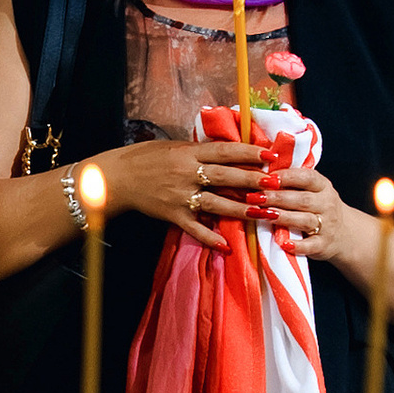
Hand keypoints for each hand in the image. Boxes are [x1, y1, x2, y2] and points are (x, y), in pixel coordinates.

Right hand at [109, 134, 269, 245]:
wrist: (116, 178)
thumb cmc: (146, 158)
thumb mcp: (173, 146)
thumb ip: (200, 150)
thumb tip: (229, 150)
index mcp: (188, 153)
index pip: (224, 151)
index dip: (248, 153)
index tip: (270, 156)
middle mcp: (186, 173)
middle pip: (226, 176)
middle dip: (253, 181)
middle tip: (277, 185)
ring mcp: (180, 196)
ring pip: (216, 203)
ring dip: (242, 209)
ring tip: (264, 213)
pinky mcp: (172, 215)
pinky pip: (194, 228)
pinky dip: (210, 238)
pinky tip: (226, 246)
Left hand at [255, 161, 355, 268]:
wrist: (344, 233)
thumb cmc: (317, 207)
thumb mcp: (311, 191)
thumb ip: (292, 182)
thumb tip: (261, 170)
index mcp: (322, 186)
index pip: (307, 177)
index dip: (287, 176)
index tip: (267, 177)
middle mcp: (327, 204)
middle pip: (303, 199)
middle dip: (278, 197)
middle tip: (255, 197)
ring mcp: (327, 225)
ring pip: (305, 220)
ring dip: (284, 217)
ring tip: (264, 215)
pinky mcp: (323, 244)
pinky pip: (311, 245)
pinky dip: (298, 246)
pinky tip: (284, 244)